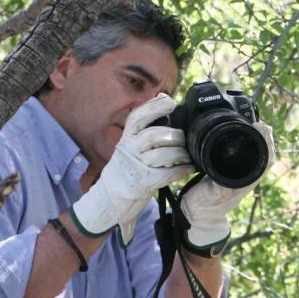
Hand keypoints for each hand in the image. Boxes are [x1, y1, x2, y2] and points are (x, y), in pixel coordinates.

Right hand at [71, 94, 192, 245]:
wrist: (109, 198)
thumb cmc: (126, 170)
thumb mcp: (130, 146)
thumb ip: (144, 128)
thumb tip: (162, 99)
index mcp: (126, 138)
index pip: (137, 117)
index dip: (154, 107)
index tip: (169, 101)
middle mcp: (128, 150)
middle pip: (154, 135)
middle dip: (174, 136)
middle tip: (184, 139)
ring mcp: (135, 167)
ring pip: (162, 154)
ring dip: (180, 154)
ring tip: (187, 156)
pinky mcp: (143, 183)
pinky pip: (167, 173)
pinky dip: (182, 170)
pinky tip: (189, 168)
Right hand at [180, 122, 274, 256]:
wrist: (198, 215)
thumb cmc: (205, 206)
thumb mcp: (212, 196)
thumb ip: (220, 188)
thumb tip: (226, 178)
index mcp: (246, 180)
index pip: (266, 158)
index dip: (266, 141)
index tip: (260, 125)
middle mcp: (248, 175)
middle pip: (265, 151)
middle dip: (264, 134)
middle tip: (257, 120)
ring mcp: (242, 172)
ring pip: (257, 151)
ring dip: (256, 136)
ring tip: (252, 122)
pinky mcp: (232, 169)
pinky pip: (245, 152)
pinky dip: (245, 140)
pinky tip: (240, 132)